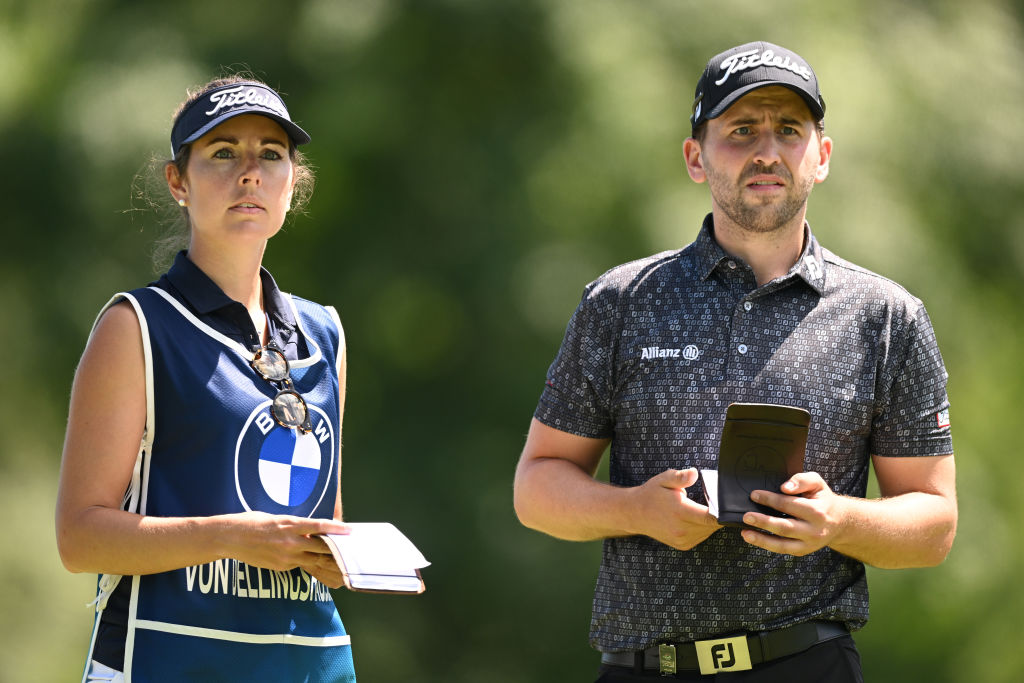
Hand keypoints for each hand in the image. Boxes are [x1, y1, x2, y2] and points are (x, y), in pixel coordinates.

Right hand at [221, 512, 349, 587]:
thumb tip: (310, 530)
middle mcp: (289, 542)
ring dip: (327, 560)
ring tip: (342, 562)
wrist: (229, 538)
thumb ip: (294, 526)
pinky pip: (299, 564)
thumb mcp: (276, 518)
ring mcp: (285, 557)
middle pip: (320, 547)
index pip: (319, 526)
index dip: (336, 528)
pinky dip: (309, 562)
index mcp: (289, 524)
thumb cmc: (252, 522)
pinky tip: (318, 562)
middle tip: (351, 550)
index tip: (349, 530)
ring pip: (313, 559)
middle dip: (336, 549)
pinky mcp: (280, 566)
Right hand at [631, 468, 720, 550]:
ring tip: (701, 510)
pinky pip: (701, 537)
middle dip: (717, 515)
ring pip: (708, 532)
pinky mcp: (682, 545)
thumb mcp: (663, 479)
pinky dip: (702, 529)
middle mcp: (682, 529)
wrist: (635, 514)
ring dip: (709, 522)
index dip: (723, 512)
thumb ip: (680, 476)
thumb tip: (694, 473)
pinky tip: (695, 519)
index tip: (726, 505)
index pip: (711, 517)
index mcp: (680, 512)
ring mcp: (682, 539)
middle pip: (713, 525)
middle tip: (714, 503)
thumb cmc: (651, 495)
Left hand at [739, 472, 845, 555]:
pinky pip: (783, 549)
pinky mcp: (803, 550)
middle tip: (746, 516)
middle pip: (785, 527)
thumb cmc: (822, 498)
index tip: (754, 495)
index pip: (790, 504)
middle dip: (764, 522)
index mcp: (818, 511)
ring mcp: (809, 543)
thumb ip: (802, 480)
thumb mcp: (817, 483)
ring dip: (761, 539)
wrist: (840, 521)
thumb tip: (784, 488)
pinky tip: (753, 537)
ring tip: (745, 533)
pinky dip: (766, 545)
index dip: (770, 500)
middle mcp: (814, 530)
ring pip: (783, 544)